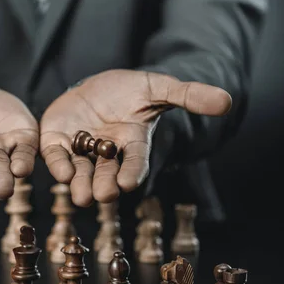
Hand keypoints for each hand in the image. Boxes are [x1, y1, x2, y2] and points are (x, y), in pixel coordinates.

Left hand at [40, 69, 231, 206]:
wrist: (96, 87)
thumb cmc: (130, 91)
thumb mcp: (159, 88)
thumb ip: (189, 95)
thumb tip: (227, 101)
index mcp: (132, 144)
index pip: (135, 161)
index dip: (133, 172)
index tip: (130, 183)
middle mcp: (107, 154)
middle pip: (106, 174)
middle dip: (104, 185)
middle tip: (103, 194)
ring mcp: (81, 150)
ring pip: (80, 172)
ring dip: (80, 184)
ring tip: (80, 195)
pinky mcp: (58, 142)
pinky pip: (56, 156)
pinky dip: (57, 164)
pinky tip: (60, 170)